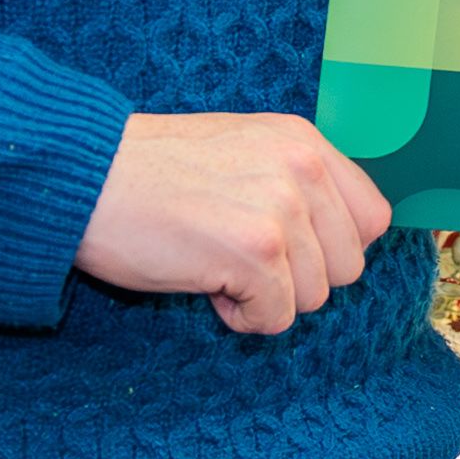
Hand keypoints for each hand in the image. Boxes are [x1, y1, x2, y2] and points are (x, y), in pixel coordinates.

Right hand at [75, 111, 392, 334]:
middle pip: (348, 267)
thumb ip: (294, 181)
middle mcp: (303, 168)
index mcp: (304, 141)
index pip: (372, 217)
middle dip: (298, 277)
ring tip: (216, 260)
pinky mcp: (255, 252)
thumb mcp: (243, 150)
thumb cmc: (154, 171)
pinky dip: (239, 316)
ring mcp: (282, 209)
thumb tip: (338, 236)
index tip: (288, 251)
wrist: (87, 176)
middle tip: (240, 255)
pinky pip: (276, 318)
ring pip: (314, 298)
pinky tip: (205, 281)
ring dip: (264, 296)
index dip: (332, 248)